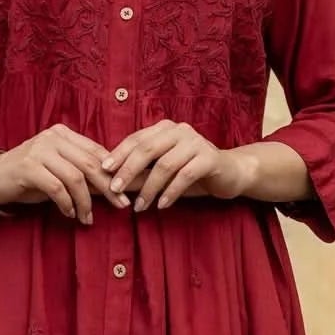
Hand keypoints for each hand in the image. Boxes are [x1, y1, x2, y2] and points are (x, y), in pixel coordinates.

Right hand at [0, 124, 131, 223]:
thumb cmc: (28, 176)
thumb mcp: (58, 171)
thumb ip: (82, 174)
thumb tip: (115, 188)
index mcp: (63, 134)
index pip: (96, 152)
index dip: (115, 172)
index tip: (127, 192)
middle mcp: (53, 137)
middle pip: (91, 164)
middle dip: (109, 188)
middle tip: (121, 206)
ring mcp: (40, 150)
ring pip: (75, 178)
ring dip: (86, 202)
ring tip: (87, 218)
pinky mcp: (28, 166)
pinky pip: (57, 188)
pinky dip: (67, 204)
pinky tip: (69, 214)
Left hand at [99, 120, 253, 211]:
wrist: (230, 172)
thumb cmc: (191, 170)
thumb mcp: (164, 167)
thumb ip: (142, 170)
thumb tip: (110, 180)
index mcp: (165, 128)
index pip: (136, 139)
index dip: (119, 154)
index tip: (104, 170)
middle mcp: (179, 130)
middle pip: (147, 149)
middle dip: (129, 171)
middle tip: (115, 189)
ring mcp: (196, 142)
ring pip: (165, 165)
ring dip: (149, 188)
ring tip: (139, 206)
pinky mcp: (210, 158)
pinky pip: (185, 175)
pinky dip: (170, 192)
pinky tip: (161, 205)